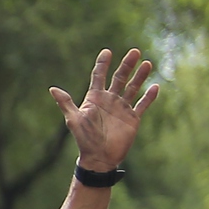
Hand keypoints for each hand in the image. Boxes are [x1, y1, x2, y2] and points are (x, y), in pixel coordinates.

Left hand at [50, 48, 156, 171]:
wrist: (99, 158)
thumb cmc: (84, 139)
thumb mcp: (74, 119)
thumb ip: (66, 103)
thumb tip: (52, 89)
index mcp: (95, 98)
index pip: (99, 76)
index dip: (102, 64)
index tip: (107, 51)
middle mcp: (109, 100)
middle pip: (119, 78)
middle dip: (127, 65)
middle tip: (134, 51)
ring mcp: (122, 108)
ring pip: (133, 88)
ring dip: (140, 76)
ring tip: (147, 63)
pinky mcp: (133, 118)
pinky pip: (143, 104)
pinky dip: (149, 96)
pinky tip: (155, 86)